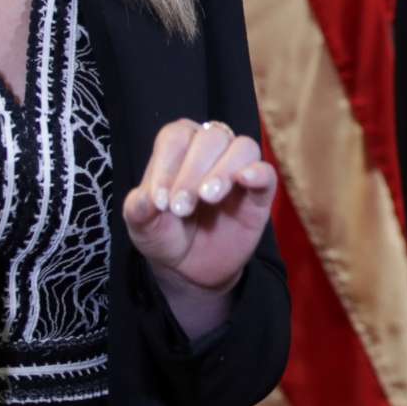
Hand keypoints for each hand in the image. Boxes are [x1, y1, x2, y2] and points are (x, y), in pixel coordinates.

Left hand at [124, 118, 277, 335]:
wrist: (189, 268)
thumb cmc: (165, 235)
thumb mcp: (143, 226)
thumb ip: (139, 210)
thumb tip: (147, 198)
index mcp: (178, 149)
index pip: (176, 137)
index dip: (167, 164)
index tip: (159, 200)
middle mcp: (211, 151)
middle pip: (210, 138)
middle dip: (193, 171)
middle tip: (181, 207)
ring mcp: (238, 169)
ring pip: (242, 148)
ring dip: (223, 170)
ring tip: (208, 197)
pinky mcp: (260, 193)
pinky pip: (267, 173)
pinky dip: (258, 172)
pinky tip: (245, 179)